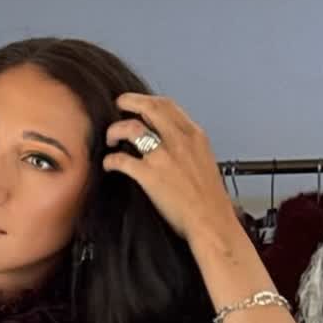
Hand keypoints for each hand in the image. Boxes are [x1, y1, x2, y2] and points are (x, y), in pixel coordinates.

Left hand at [102, 92, 236, 242]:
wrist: (212, 222)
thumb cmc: (210, 200)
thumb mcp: (205, 161)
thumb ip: (188, 147)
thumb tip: (171, 142)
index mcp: (195, 136)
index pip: (168, 105)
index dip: (148, 101)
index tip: (139, 104)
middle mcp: (179, 140)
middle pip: (149, 107)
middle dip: (129, 101)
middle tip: (119, 105)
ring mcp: (163, 156)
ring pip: (131, 127)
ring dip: (115, 129)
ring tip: (111, 138)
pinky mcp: (149, 175)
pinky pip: (121, 159)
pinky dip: (111, 160)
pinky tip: (110, 164)